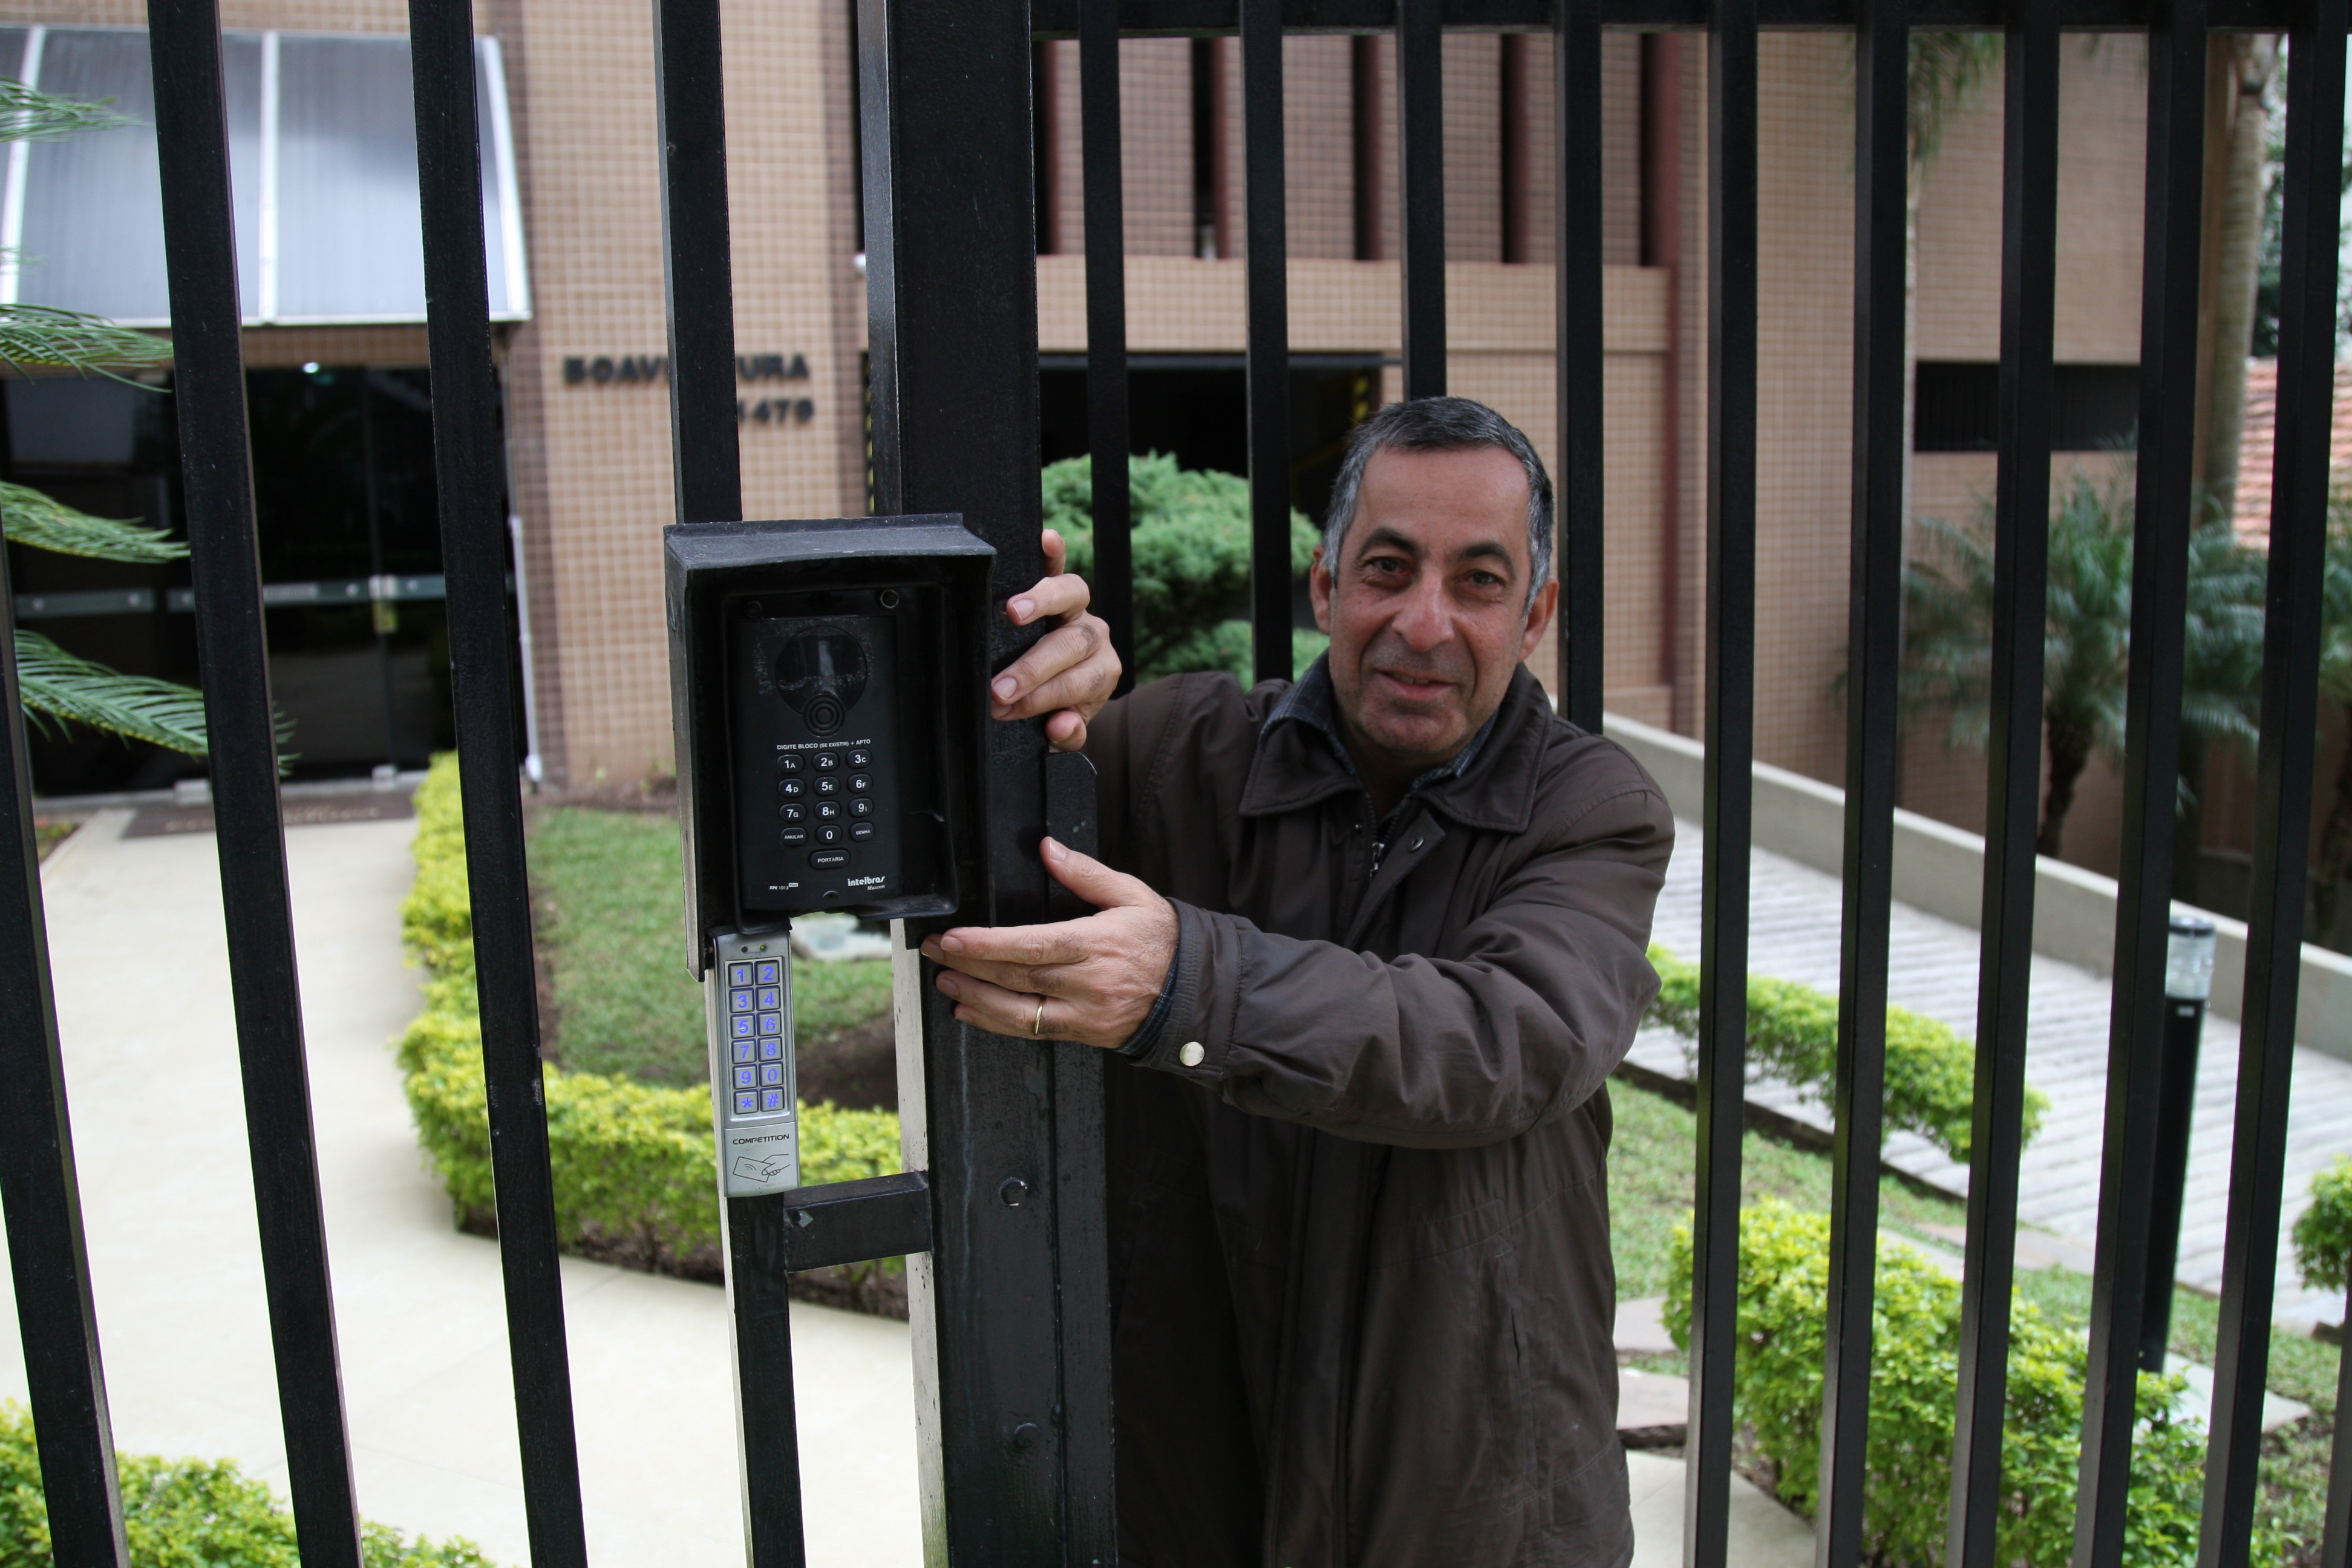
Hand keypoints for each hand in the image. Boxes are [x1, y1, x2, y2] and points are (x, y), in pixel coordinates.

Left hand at [922, 837, 1175, 1049]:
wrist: (1193, 992)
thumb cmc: (1162, 941)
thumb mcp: (1132, 895)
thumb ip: (1087, 873)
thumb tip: (1049, 849)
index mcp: (1096, 944)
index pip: (1031, 945)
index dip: (987, 945)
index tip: (954, 937)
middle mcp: (1087, 983)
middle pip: (1016, 976)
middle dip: (968, 964)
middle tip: (934, 950)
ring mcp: (1083, 1014)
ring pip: (1018, 1011)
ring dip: (974, 997)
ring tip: (944, 980)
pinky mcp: (1082, 1034)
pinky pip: (1031, 1032)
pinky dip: (995, 1023)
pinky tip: (972, 1010)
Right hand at [994, 528, 1119, 750]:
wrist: (1068, 687)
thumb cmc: (1060, 705)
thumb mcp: (1066, 729)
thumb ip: (1068, 733)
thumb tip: (1061, 726)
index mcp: (1101, 672)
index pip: (1076, 683)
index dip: (1040, 698)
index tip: (1006, 710)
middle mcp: (1095, 637)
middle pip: (1070, 645)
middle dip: (1032, 669)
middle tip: (999, 688)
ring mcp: (1079, 610)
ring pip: (1071, 596)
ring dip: (1041, 603)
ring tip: (1013, 612)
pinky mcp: (1061, 588)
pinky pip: (1060, 566)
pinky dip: (1055, 553)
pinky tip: (1046, 539)